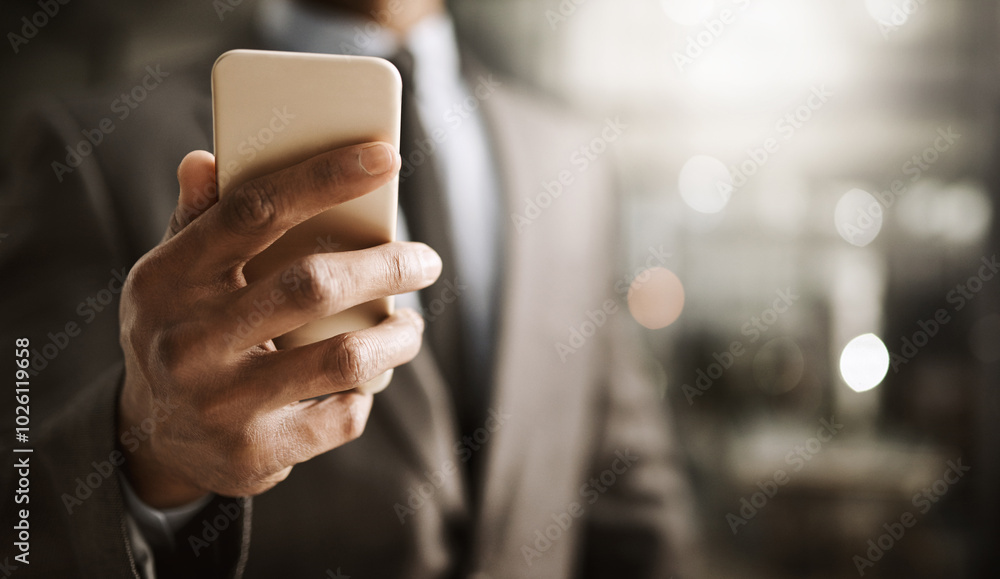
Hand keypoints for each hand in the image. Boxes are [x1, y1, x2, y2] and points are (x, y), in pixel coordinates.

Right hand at [117, 143, 440, 507]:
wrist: (152, 439)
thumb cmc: (183, 331)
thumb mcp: (173, 276)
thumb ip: (198, 219)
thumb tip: (207, 158)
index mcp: (169, 278)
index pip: (255, 211)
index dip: (325, 178)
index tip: (385, 157)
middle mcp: (188, 341)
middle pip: (313, 285)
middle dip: (387, 267)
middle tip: (425, 261)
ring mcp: (219, 402)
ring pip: (343, 358)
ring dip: (396, 338)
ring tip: (411, 325)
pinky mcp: (254, 453)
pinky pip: (341, 416)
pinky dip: (365, 396)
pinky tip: (365, 384)